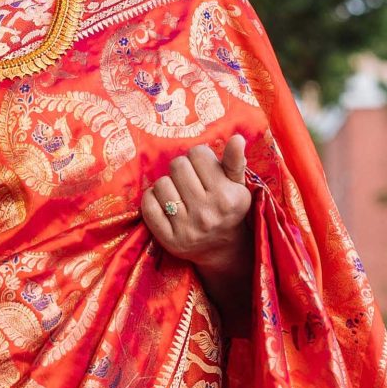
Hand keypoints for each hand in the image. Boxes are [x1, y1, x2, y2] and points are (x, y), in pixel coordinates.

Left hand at [140, 136, 253, 296]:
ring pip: (161, 183)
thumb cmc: (228, 209)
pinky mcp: (169, 240)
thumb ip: (235, 161)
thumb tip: (237, 138)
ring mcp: (186, 229)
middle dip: (183, 169)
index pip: (198, 154)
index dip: (199, 157)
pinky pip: (148, 205)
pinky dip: (152, 198)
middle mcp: (207, 214)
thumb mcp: (238, 186)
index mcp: (227, 197)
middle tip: (190, 181)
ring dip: (168, 184)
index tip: (203, 169)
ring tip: (179, 193)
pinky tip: (164, 202)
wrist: (221, 249)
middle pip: (178, 165)